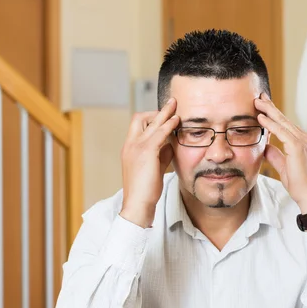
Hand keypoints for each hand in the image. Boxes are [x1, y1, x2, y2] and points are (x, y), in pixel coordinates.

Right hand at [120, 99, 179, 227]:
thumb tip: (171, 145)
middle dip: (157, 110)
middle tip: (171, 102)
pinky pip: (159, 133)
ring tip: (175, 105)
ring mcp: (136, 147)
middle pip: (140, 118)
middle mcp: (130, 145)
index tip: (164, 116)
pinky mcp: (146, 152)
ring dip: (165, 112)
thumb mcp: (154, 168)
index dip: (151, 119)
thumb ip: (161, 155)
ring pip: (150, 122)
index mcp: (129, 149)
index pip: (137, 125)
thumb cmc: (146, 190)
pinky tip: (177, 121)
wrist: (137, 205)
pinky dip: (168, 124)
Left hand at [254, 94, 306, 213]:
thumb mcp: (285, 167)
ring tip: (257, 102)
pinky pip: (282, 132)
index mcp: (306, 143)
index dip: (275, 116)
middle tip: (260, 97)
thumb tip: (265, 146)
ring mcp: (305, 142)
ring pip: (284, 122)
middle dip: (272, 108)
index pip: (288, 126)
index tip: (265, 108)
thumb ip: (276, 155)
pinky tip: (261, 118)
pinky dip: (271, 124)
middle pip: (286, 120)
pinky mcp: (299, 147)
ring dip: (269, 111)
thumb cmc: (300, 186)